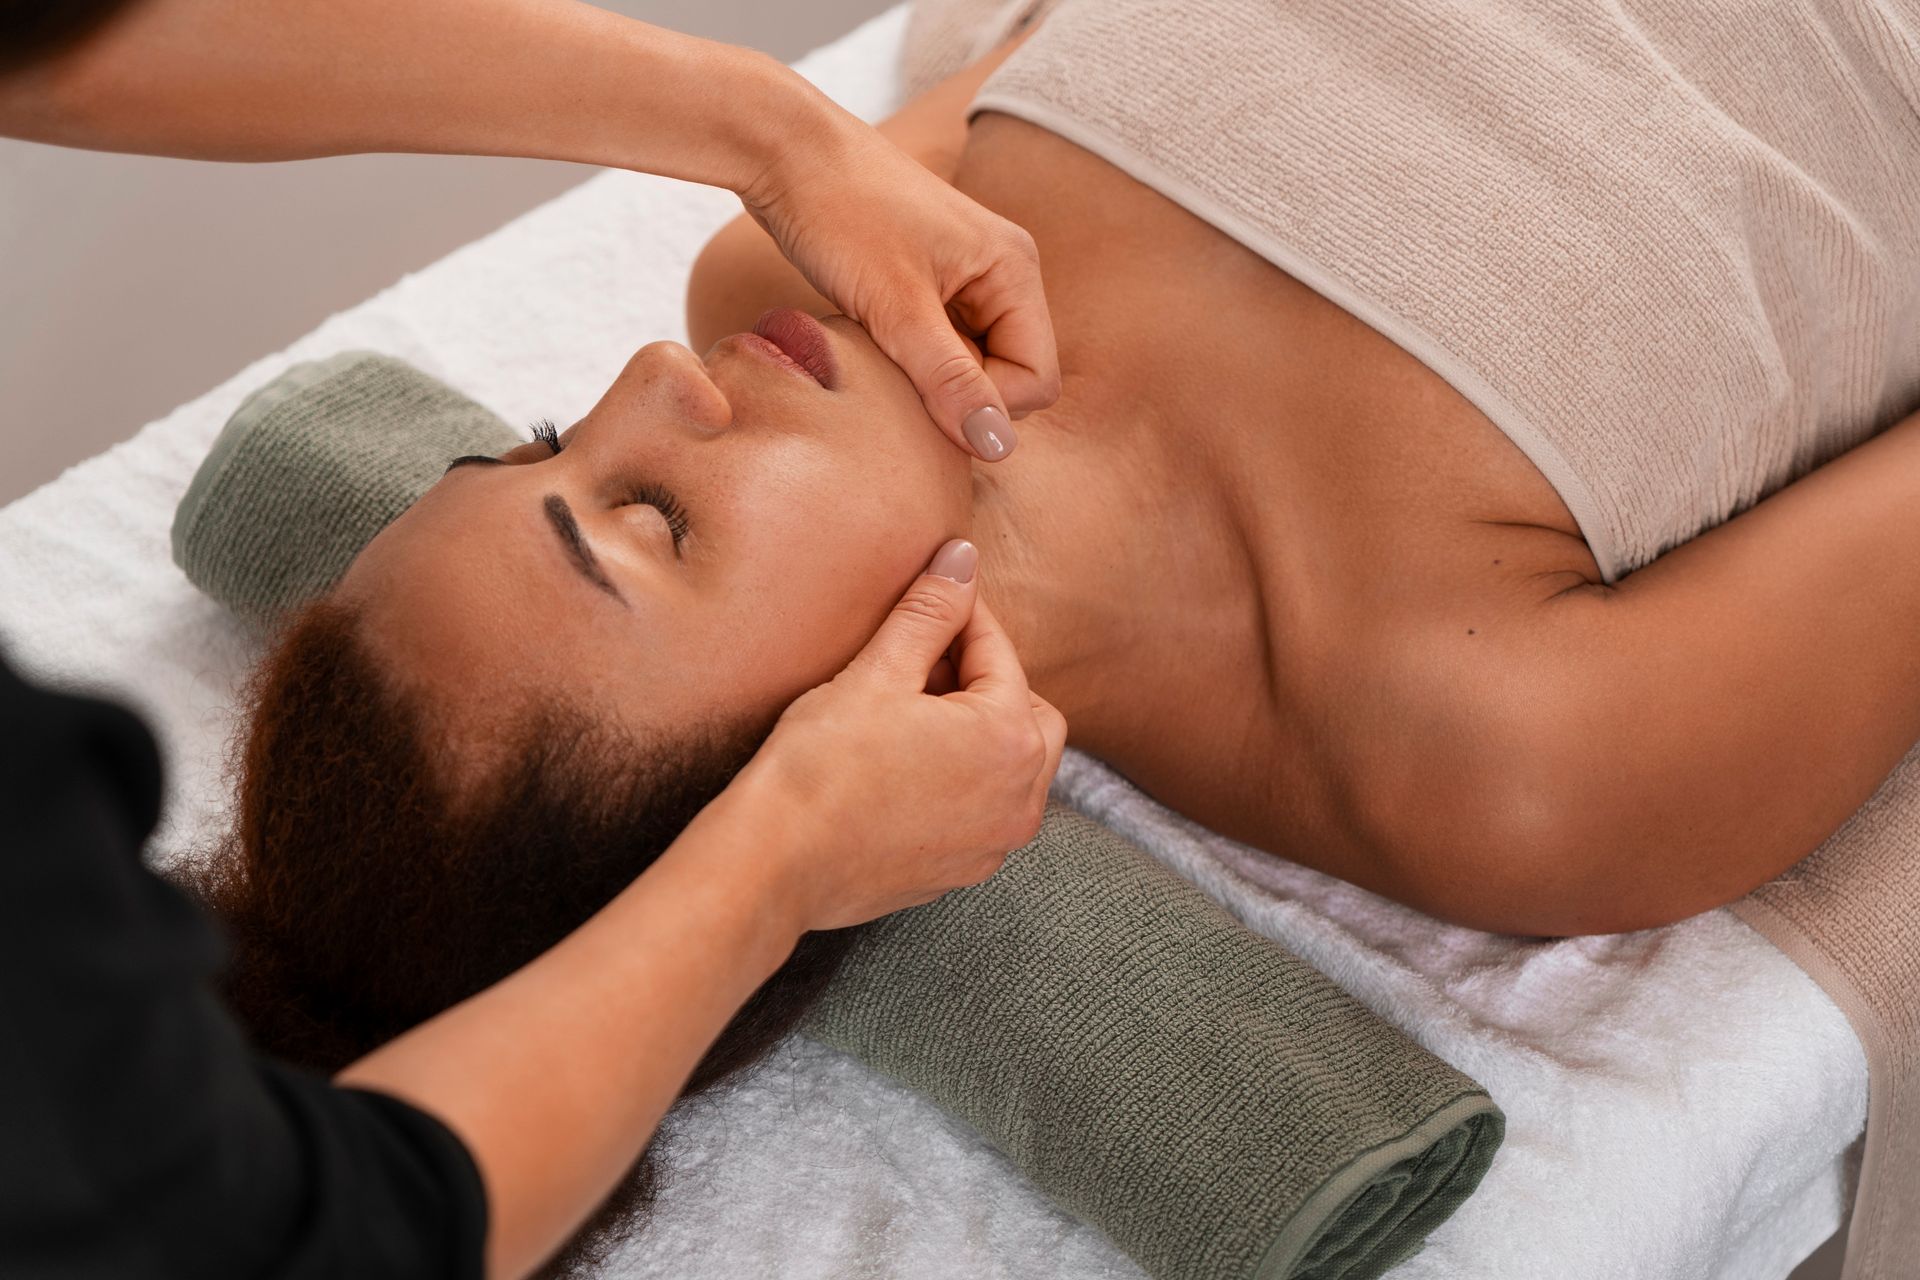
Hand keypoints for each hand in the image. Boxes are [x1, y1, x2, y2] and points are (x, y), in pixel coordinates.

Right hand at [722, 538, 1067, 932]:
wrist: (776, 861)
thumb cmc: (821, 764)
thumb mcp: (878, 673)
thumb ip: (929, 612)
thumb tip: (962, 557)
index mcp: (1009, 739)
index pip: (999, 654)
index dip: (962, 615)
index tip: (931, 595)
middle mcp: (1020, 796)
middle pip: (1027, 711)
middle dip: (985, 676)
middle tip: (924, 656)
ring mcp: (995, 842)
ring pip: (1012, 765)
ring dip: (979, 729)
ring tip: (915, 707)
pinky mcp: (963, 871)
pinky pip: (986, 808)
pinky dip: (965, 778)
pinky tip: (908, 762)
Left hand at [741, 106, 1060, 461]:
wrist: (784, 149)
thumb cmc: (840, 212)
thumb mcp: (895, 306)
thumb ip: (949, 379)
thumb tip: (998, 448)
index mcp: (1015, 270)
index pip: (1036, 381)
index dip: (984, 407)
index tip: (919, 397)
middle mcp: (1004, 273)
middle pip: (1008, 376)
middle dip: (956, 392)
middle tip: (893, 372)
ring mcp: (968, 276)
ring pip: (970, 364)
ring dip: (929, 376)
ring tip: (878, 350)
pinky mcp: (931, 281)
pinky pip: (941, 345)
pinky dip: (910, 356)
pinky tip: (871, 339)